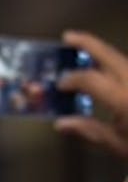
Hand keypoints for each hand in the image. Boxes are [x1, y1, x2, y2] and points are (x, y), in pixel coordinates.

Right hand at [55, 30, 127, 158]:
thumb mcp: (117, 145)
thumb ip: (90, 131)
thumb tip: (61, 123)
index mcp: (124, 99)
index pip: (91, 79)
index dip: (71, 79)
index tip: (60, 85)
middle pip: (110, 55)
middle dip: (87, 44)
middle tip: (68, 36)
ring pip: (123, 59)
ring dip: (103, 52)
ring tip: (85, 49)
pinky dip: (116, 64)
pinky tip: (108, 70)